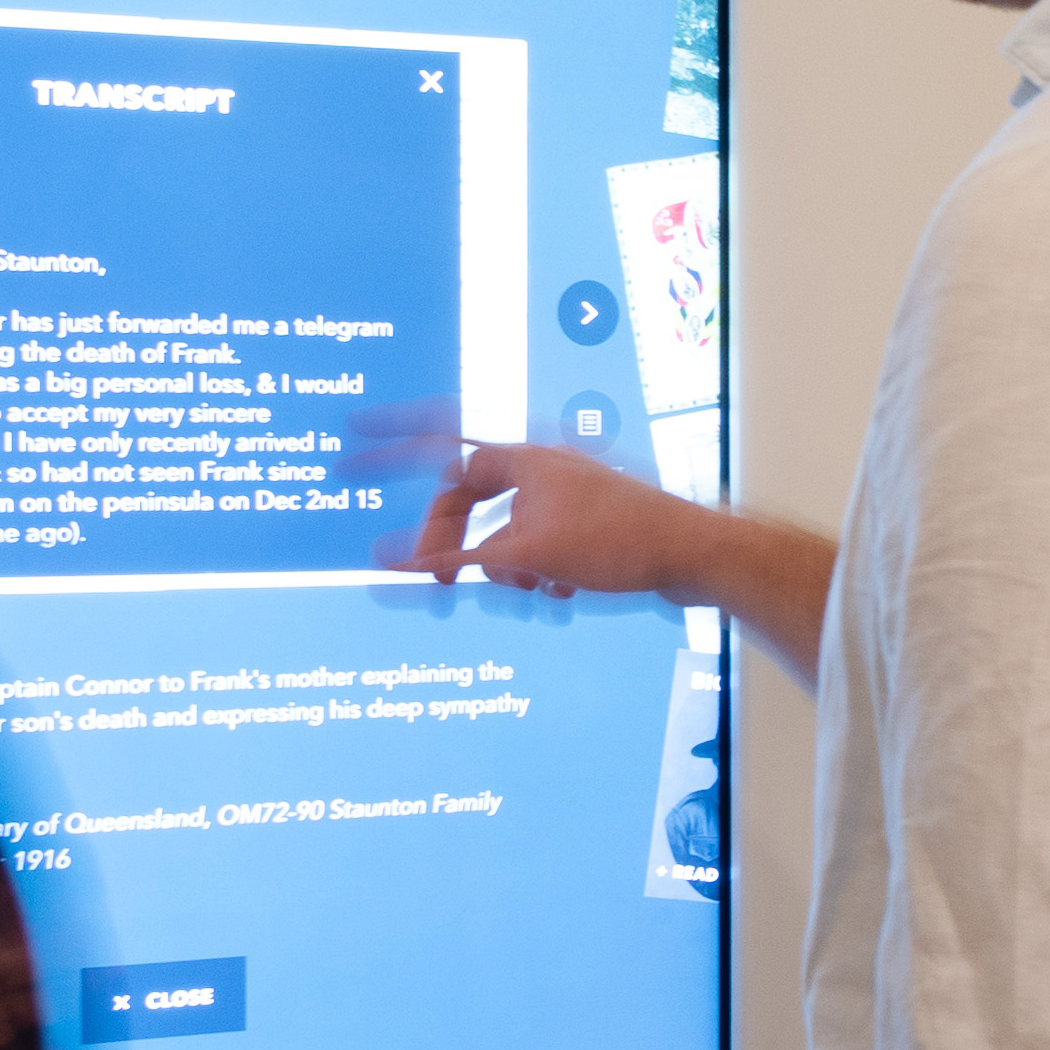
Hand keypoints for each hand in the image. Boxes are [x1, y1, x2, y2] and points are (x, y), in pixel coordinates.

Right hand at [395, 438, 835, 673]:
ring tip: (532, 589)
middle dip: (463, 545)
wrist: (695, 556)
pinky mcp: (591, 524)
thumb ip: (457, 558)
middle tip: (445, 582)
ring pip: (510, 532)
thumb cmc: (616, 543)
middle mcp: (545, 470)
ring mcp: (569, 496)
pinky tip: (563, 593)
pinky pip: (542, 546)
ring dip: (509, 567)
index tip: (355, 457)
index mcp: (524, 461)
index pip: (445, 461)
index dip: (398, 458)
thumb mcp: (526, 556)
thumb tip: (394, 563)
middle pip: (474, 504)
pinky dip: (540, 572)